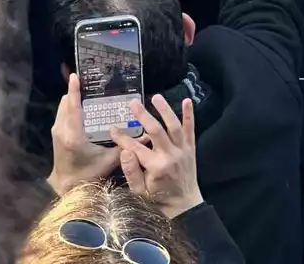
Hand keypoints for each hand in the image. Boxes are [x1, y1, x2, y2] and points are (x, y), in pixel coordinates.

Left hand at [47, 73, 120, 196]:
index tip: (75, 75)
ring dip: (73, 99)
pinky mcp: (56, 134)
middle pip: (67, 102)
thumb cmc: (88, 174)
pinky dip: (71, 107)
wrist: (66, 187)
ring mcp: (57, 131)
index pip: (73, 107)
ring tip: (90, 94)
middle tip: (94, 85)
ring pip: (63, 107)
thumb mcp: (108, 161)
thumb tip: (146, 135)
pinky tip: (84, 108)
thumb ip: (125, 147)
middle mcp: (62, 130)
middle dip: (77, 92)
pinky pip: (63, 113)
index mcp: (74, 135)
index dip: (74, 90)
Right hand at [113, 95, 202, 219]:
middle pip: (156, 131)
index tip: (113, 128)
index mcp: (156, 167)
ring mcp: (182, 150)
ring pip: (173, 126)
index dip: (123, 138)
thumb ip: (131, 172)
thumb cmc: (158, 199)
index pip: (135, 148)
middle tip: (133, 103)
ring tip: (155, 97)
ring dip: (165, 110)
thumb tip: (124, 151)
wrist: (184, 205)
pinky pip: (190, 129)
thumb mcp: (140, 192)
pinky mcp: (190, 148)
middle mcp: (170, 156)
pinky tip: (187, 100)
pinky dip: (189, 115)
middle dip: (143, 116)